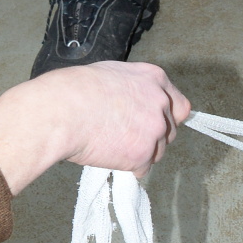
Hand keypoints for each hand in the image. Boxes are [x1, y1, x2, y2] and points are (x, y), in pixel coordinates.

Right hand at [0, 61, 189, 196]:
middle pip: (170, 131)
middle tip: (125, 137)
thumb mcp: (112, 74)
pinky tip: (109, 155)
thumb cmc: (75, 90)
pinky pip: (142, 169)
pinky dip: (128, 167)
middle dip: (152, 137)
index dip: (167, 118)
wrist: (62, 111)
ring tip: (111, 144)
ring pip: (157, 152)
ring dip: (139, 153)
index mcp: (154, 79)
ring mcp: (154, 130)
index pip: (180, 106)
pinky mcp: (142, 154)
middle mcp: (160, 103)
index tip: (157, 125)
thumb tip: (133, 102)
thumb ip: (133, 88)